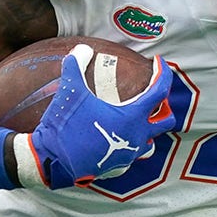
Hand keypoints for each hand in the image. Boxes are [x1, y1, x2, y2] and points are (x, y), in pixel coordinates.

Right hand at [24, 44, 174, 188]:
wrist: (51, 161)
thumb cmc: (64, 126)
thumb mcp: (70, 91)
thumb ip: (76, 66)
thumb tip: (80, 49)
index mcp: (132, 117)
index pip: (159, 91)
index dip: (163, 73)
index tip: (158, 62)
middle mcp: (137, 137)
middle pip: (166, 121)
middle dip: (164, 107)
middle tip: (152, 96)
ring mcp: (129, 156)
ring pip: (151, 141)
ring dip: (148, 129)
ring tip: (136, 119)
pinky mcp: (118, 167)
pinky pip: (132, 154)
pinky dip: (130, 143)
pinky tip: (116, 136)